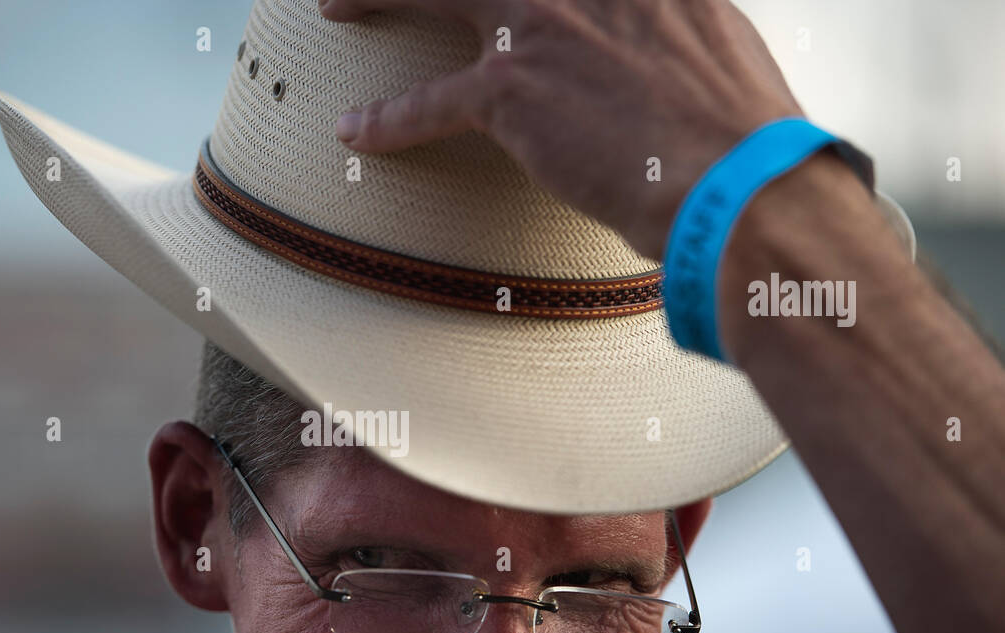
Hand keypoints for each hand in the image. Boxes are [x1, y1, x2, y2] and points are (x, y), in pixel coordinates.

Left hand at [320, 0, 802, 259]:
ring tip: (334, 5)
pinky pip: (427, 104)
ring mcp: (540, 22)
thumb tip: (649, 39)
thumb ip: (661, 20)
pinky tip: (355, 130)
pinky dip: (386, 121)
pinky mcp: (510, 88)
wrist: (733, 177)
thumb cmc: (735, 128)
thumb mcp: (711, 38)